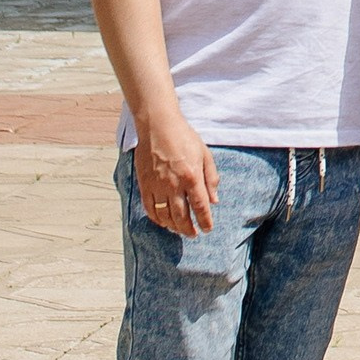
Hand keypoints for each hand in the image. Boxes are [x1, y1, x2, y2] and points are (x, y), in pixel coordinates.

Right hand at [133, 107, 217, 238]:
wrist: (158, 126)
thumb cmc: (184, 137)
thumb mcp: (204, 154)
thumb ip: (211, 178)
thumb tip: (214, 200)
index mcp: (191, 176)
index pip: (200, 206)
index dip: (205, 221)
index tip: (207, 229)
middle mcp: (174, 184)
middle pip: (181, 216)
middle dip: (188, 229)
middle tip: (193, 234)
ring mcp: (157, 186)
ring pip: (164, 216)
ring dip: (173, 227)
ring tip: (180, 230)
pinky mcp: (145, 185)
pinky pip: (150, 209)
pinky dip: (157, 219)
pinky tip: (163, 222)